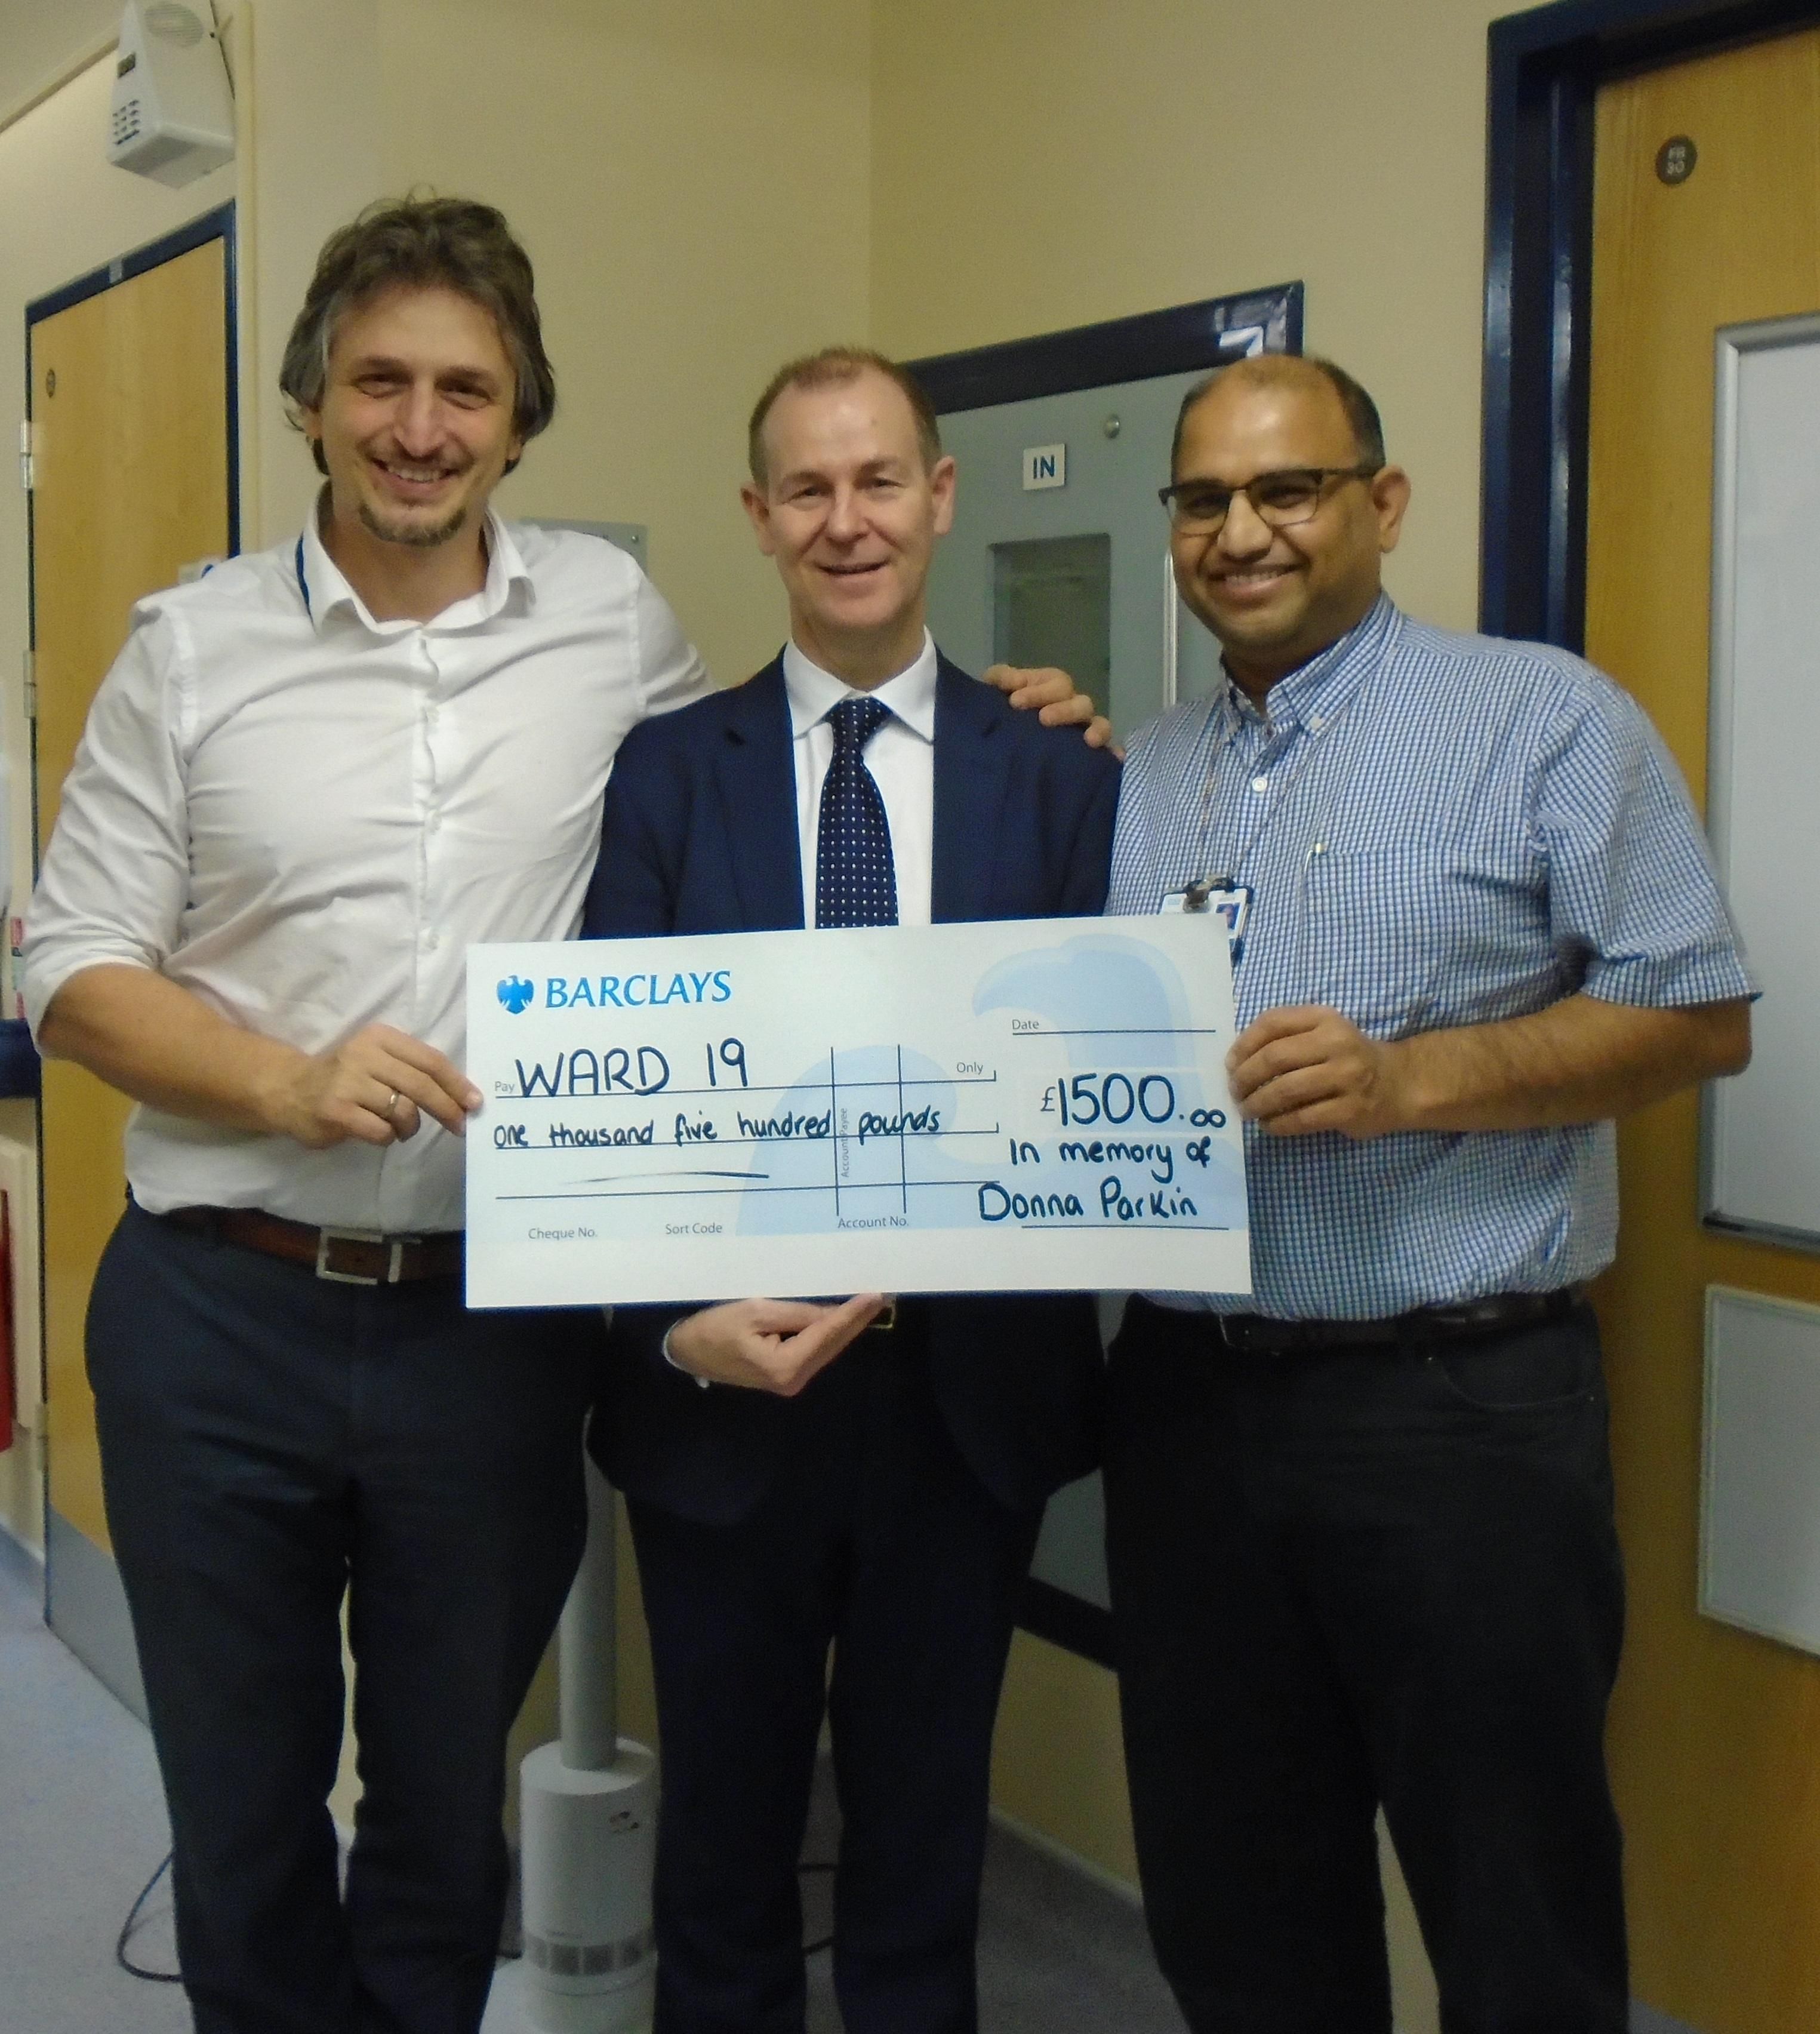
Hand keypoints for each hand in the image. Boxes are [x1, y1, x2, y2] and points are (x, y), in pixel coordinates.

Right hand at [270, 1022, 481, 1149]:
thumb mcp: (378, 1060)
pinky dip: (388, 1137)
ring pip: (403, 1110)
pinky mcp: (336, 1110)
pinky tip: (377, 1132)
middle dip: (447, 1108)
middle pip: (421, 1084)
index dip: (456, 1083)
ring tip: (401, 1129)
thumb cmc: (345, 1078)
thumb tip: (461, 1096)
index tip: (475, 1102)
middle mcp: (364, 1055)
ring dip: (410, 1127)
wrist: (289, 1090)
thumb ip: (412, 1070)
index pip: (430, 1059)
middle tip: (461, 1126)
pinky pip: (381, 1131)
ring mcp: (348, 1082)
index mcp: (380, 1038)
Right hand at [667, 1293, 886, 1394]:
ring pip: (826, 1348)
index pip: (827, 1333)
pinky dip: (830, 1333)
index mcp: (785, 1367)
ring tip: (871, 1303)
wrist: (688, 1351)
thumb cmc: (716, 1328)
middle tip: (884, 1296)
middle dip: (857, 1320)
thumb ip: (798, 1314)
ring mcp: (791, 1380)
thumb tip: (833, 1312)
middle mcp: (793, 1379)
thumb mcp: (757, 1311)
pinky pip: (815, 1350)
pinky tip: (845, 1317)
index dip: (853, 1313)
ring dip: (847, 1326)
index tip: (877, 1295)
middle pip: (832, 1344)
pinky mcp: (786, 1374)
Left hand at [981, 663, 1116, 749]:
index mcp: (1054, 687)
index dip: (1038, 690)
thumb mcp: (1000, 691)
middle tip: (1043, 719)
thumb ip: (1001, 680)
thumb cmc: (1008, 709)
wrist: (1003, 742)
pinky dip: (1113, 753)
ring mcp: (1084, 729)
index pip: (1056, 682)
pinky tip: (1116, 759)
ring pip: (1099, 724)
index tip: (1014, 702)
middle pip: (1080, 703)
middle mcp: (1073, 706)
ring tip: (1088, 741)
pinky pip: (1108, 751)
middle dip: (1064, 710)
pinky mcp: (1090, 753)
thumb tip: (1004, 681)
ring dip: (1095, 730)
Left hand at [1226, 1005, 1412, 1139]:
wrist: (1399, 1083)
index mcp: (1324, 1018)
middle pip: (1274, 1058)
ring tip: (1247, 1110)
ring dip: (1257, 1103)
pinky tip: (1268, 1125)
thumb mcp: (1323, 1032)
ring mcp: (1346, 1077)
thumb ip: (1286, 1035)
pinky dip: (1277, 1124)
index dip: (1243, 1044)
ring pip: (1285, 1090)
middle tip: (1234, 1091)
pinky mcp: (1350, 1110)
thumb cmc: (1348, 1056)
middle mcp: (1337, 1043)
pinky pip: (1301, 1119)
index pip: (1272, 1022)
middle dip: (1245, 1077)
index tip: (1230, 1064)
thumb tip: (1236, 1059)